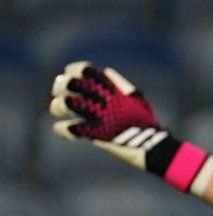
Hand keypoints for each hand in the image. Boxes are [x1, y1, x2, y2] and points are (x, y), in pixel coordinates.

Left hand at [50, 61, 169, 166]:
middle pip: (70, 83)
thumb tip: (104, 72)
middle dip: (60, 86)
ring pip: (65, 103)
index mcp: (111, 89)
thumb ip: (119, 85)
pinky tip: (66, 131)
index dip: (73, 70)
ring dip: (58, 106)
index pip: (84, 70)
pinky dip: (62, 130)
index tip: (72, 77)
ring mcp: (97, 115)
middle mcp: (102, 99)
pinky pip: (68, 129)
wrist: (151, 145)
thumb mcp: (136, 98)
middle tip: (60, 93)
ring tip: (59, 110)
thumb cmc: (144, 122)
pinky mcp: (94, 133)